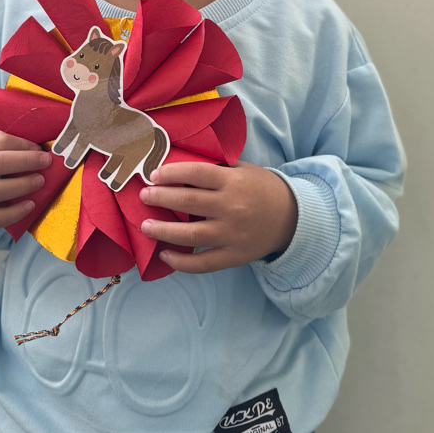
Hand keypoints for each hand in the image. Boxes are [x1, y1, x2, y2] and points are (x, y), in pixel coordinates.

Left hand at [138, 161, 297, 273]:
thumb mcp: (242, 170)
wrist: (291, 217)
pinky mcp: (233, 256)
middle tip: (143, 195)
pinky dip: (181, 262)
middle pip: (188, 203)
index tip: (154, 174)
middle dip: (160, 198)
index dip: (171, 173)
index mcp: (233, 182)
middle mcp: (231, 207)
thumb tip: (177, 169)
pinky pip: (202, 263)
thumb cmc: (260, 188)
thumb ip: (215, 169)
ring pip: (190, 235)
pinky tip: (165, 255)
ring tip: (145, 225)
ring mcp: (232, 235)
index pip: (196, 174)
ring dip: (163, 231)